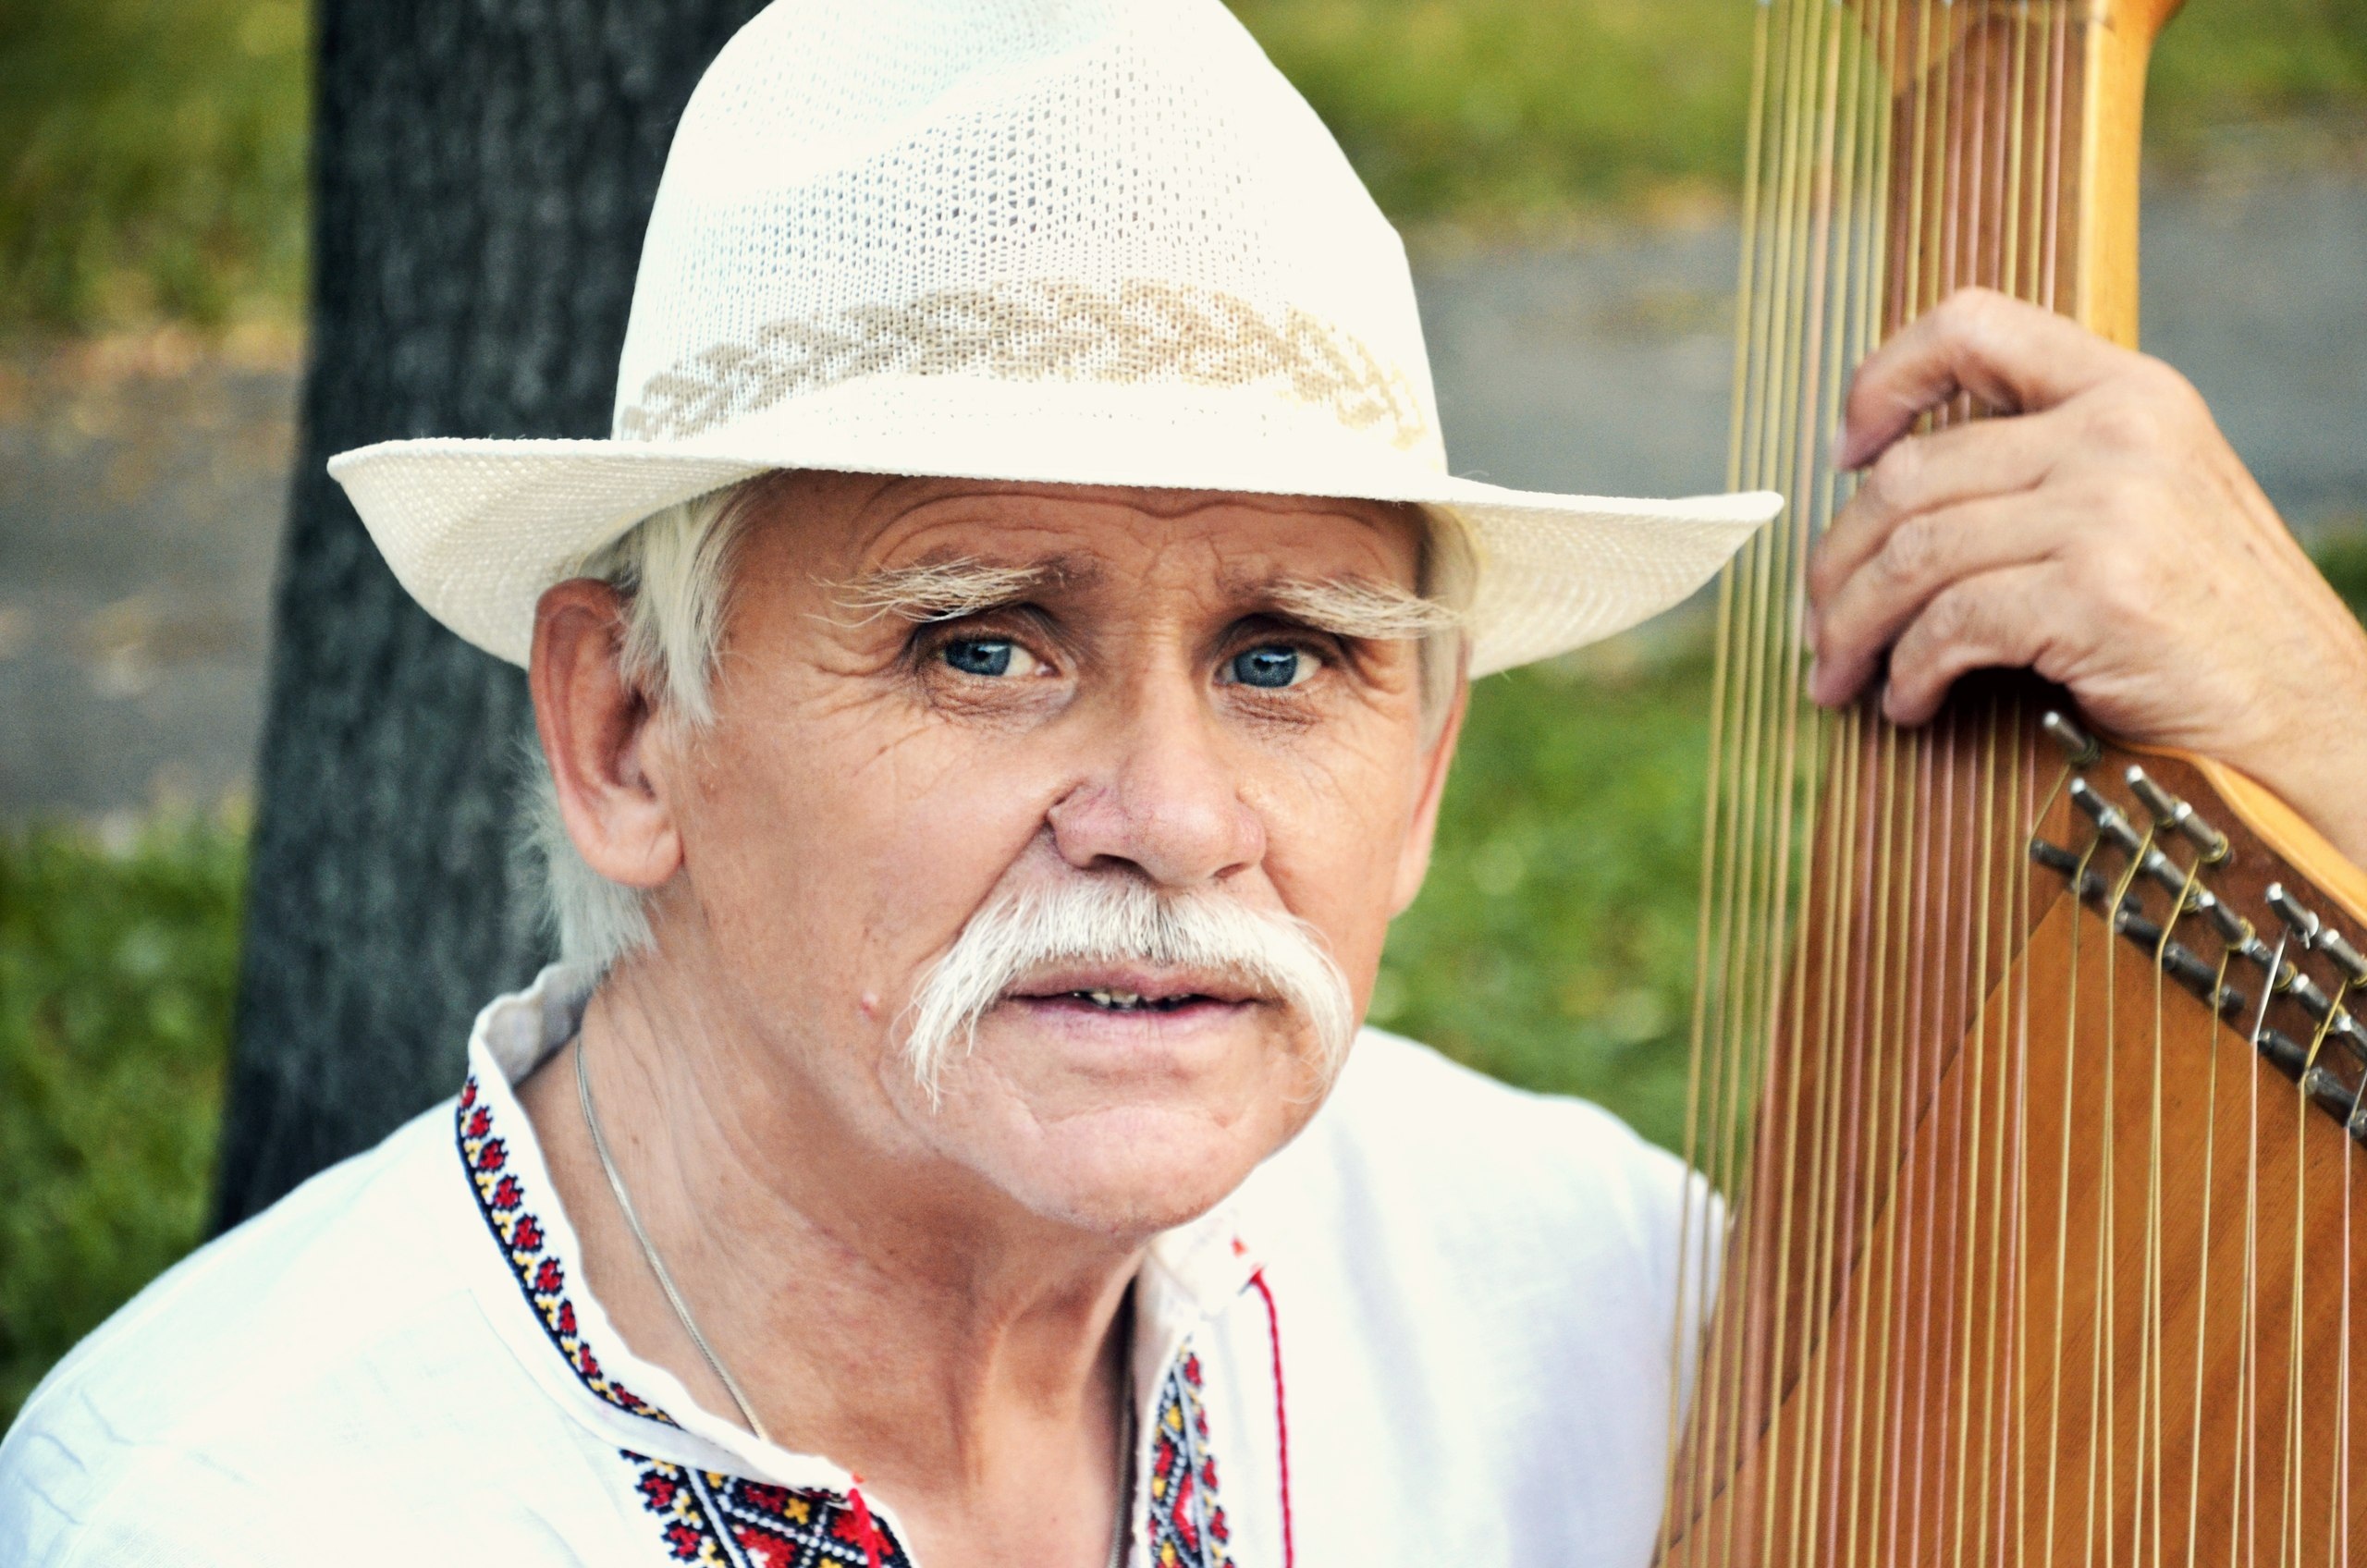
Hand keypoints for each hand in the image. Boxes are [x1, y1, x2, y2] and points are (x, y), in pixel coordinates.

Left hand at [1805, 286, 2366, 865]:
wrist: (2307, 713)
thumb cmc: (2208, 624)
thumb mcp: (2144, 503)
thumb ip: (2044, 466)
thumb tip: (1887, 486)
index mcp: (2127, 389)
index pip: (1970, 323)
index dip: (1882, 379)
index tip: (1844, 453)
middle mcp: (2118, 430)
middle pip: (1909, 475)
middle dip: (1837, 561)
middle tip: (1814, 626)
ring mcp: (2111, 507)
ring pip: (1912, 555)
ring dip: (1853, 627)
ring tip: (1838, 677)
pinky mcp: (2098, 591)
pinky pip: (1951, 624)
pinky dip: (1909, 672)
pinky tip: (1907, 703)